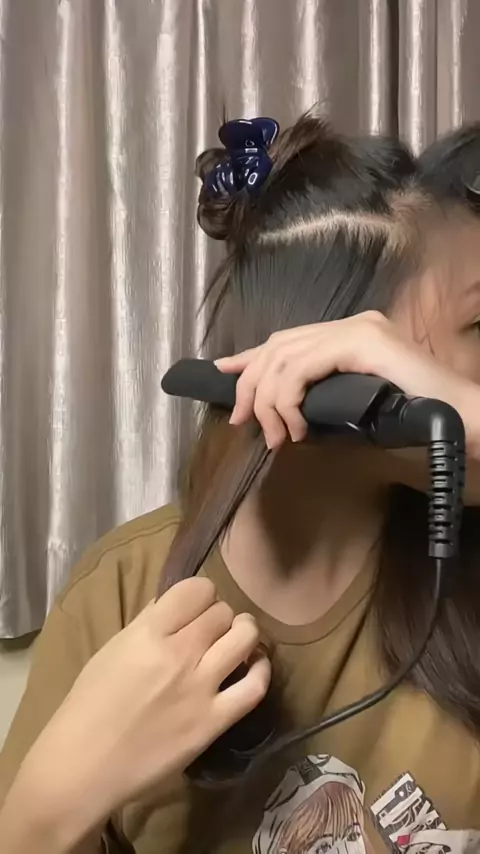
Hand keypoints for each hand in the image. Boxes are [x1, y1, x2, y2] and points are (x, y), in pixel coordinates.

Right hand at [0, 579, 269, 850]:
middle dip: (219, 616)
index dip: (201, 594)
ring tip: (238, 639)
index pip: (196, 589)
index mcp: (149, 633)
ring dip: (245, 633)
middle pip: (222, 612)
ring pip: (245, 638)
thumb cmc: (89, 705)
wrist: (84, 765)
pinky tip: (254, 666)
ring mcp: (200, 687)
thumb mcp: (112, 649)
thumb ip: (146, 622)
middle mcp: (179, 653)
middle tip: (212, 631)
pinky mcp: (214, 721)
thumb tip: (175, 604)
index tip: (196, 607)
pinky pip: (254, 687)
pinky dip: (261, 670)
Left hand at [215, 311, 479, 455]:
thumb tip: (283, 414)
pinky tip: (295, 426)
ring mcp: (357, 329)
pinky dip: (288, 400)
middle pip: (278, 345)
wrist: (458, 416)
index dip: (251, 356)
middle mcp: (351, 323)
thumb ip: (323, 398)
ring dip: (268, 401)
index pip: (288, 339)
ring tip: (276, 436)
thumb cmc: (415, 418)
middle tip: (242, 420)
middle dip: (250, 383)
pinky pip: (301, 368)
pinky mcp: (360, 342)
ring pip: (284, 357)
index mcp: (351, 332)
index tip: (225, 374)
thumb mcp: (355, 405)